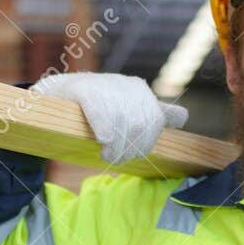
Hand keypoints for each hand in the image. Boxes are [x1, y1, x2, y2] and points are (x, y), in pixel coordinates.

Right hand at [31, 72, 187, 164]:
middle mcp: (127, 85)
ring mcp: (106, 85)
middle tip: (117, 159)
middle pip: (139, 125)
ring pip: (120, 122)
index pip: (157, 120)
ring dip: (115, 145)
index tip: (137, 154)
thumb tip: (183, 118)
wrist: (60, 91)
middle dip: (129, 148)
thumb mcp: (130, 105)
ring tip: (106, 155)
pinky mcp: (84, 89)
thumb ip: (156, 112)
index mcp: (140, 90)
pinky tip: (103, 139)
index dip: (148, 142)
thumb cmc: (99, 105)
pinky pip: (99, 109)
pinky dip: (103, 125)